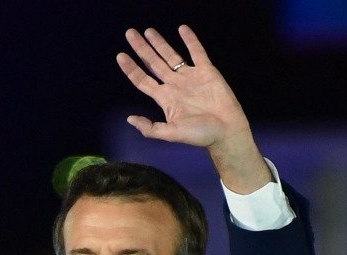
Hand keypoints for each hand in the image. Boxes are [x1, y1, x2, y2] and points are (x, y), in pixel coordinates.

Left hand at [117, 25, 271, 192]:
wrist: (226, 131)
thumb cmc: (199, 135)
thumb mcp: (171, 134)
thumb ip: (150, 128)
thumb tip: (129, 119)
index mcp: (165, 98)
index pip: (143, 80)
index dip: (131, 68)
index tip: (120, 56)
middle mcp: (174, 85)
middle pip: (153, 63)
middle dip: (141, 49)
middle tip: (130, 33)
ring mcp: (190, 77)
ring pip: (171, 56)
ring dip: (160, 43)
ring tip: (148, 31)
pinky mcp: (206, 71)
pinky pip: (197, 52)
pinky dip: (190, 40)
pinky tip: (182, 28)